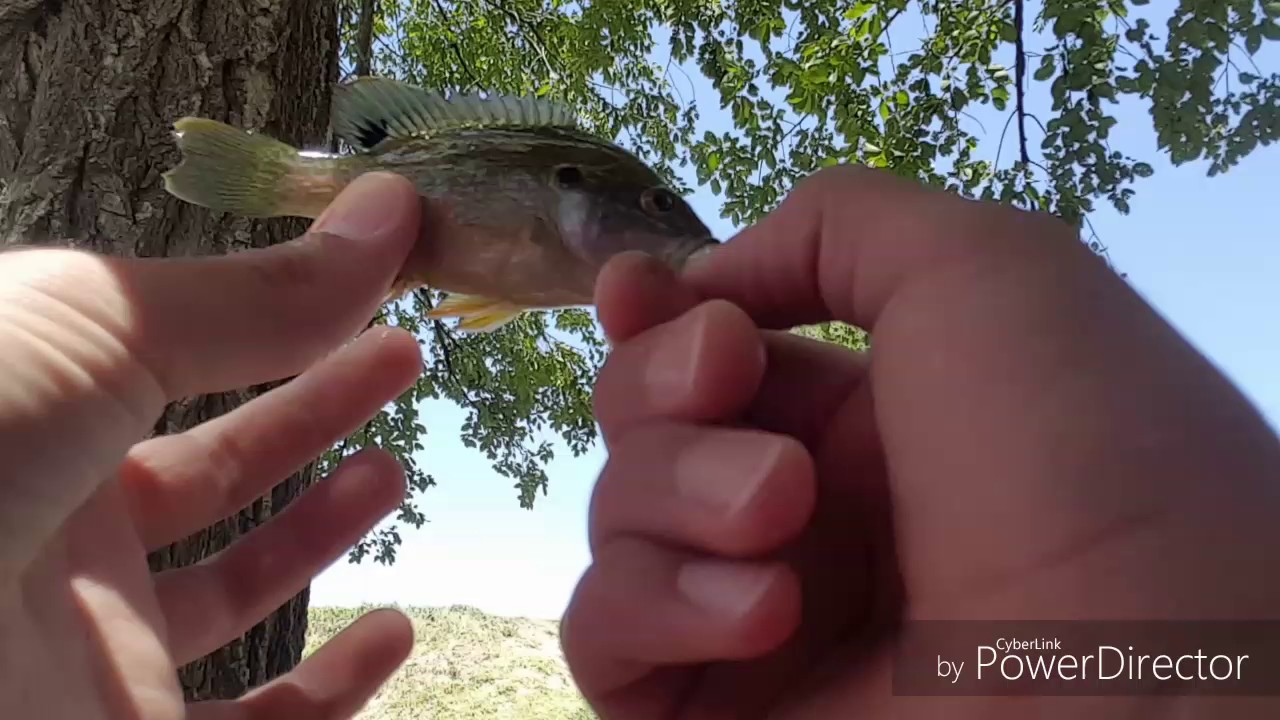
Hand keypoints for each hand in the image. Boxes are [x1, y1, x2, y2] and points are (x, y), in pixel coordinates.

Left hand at [0, 173, 424, 718]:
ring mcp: (91, 645)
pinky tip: (392, 632)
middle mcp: (55, 528)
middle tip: (403, 354)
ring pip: (230, 590)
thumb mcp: (98, 330)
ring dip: (318, 530)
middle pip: (213, 464)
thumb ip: (253, 295)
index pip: (180, 355)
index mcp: (35, 415)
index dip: (280, 316)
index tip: (375, 278)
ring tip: (390, 471)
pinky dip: (334, 691)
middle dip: (315, 403)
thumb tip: (391, 211)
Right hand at [561, 166, 1279, 717]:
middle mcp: (804, 512)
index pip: (710, 354)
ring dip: (676, 491)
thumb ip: (833, 227)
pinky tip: (763, 613)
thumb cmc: (1080, 451)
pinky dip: (656, 604)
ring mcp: (754, 615)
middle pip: (644, 422)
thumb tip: (704, 283)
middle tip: (725, 380)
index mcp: (865, 418)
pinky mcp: (713, 711)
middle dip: (662, 384)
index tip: (633, 290)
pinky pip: (607, 636)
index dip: (654, 315)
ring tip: (778, 513)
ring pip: (619, 518)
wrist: (1143, 683)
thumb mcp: (982, 266)